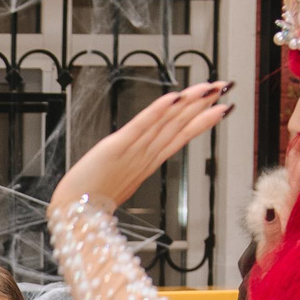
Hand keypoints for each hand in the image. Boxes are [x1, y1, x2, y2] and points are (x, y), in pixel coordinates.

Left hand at [49, 81, 233, 215]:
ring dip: (189, 103)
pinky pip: (141, 126)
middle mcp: (146, 155)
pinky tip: (173, 97)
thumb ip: (138, 163)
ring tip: (208, 87)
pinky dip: (157, 111)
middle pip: (180, 126)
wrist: (75, 212)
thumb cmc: (93, 196)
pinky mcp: (117, 147)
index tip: (224, 106)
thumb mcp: (124, 178)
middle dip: (204, 105)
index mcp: (149, 162)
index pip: (182, 136)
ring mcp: (134, 151)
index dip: (203, 120)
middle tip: (225, 87)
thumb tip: (148, 155)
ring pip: (167, 123)